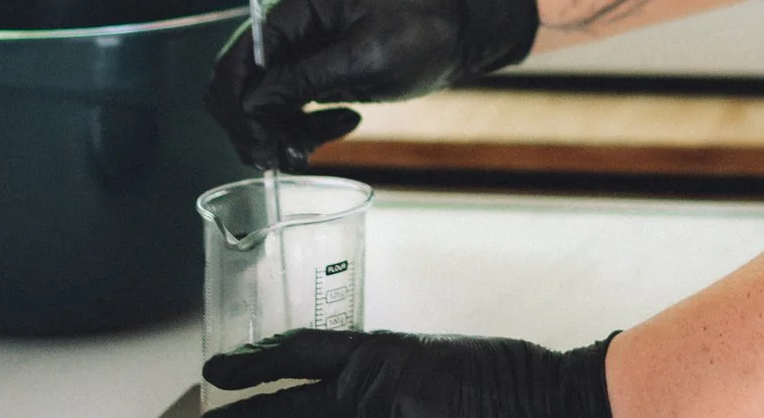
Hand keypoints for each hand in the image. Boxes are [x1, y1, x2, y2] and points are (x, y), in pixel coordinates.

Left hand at [202, 329, 614, 417]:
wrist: (548, 397)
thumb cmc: (500, 381)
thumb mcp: (426, 367)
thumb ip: (376, 381)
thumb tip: (342, 393)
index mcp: (381, 356)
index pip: (298, 352)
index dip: (252, 362)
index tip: (215, 373)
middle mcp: (374, 387)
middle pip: (286, 405)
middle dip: (241, 416)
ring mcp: (386, 407)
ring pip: (306, 417)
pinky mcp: (400, 412)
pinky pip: (336, 410)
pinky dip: (312, 411)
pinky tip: (284, 412)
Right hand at [205, 0, 539, 170]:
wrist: (455, 36)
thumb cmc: (418, 33)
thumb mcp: (364, 57)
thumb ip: (306, 78)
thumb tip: (253, 103)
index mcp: (292, 7)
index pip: (238, 59)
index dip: (239, 105)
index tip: (263, 145)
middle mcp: (284, 28)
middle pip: (238, 87)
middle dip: (256, 128)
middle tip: (287, 157)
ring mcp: (294, 54)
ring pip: (258, 108)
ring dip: (281, 134)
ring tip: (316, 147)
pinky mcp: (308, 78)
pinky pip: (285, 114)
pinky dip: (304, 130)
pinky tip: (344, 124)